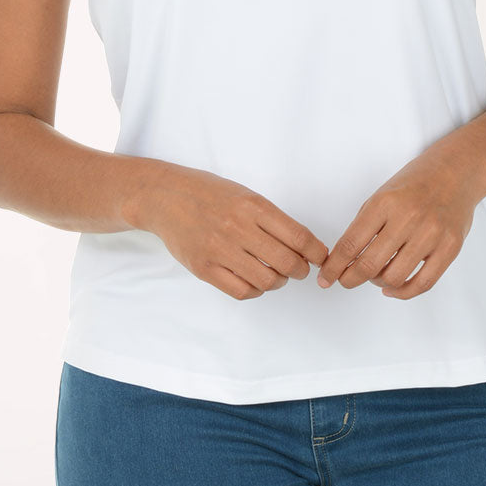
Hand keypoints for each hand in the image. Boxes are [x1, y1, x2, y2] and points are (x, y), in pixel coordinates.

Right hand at [145, 165, 329, 300]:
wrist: (166, 197)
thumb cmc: (209, 194)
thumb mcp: (245, 195)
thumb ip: (271, 219)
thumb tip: (302, 246)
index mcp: (253, 206)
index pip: (298, 236)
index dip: (315, 252)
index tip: (320, 257)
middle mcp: (238, 228)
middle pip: (286, 262)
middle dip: (301, 271)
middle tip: (300, 270)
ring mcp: (219, 250)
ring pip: (266, 281)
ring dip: (279, 282)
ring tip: (276, 275)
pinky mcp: (204, 268)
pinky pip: (241, 291)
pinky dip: (255, 291)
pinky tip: (255, 282)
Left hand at [316, 146, 481, 297]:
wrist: (456, 172)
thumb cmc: (414, 184)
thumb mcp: (382, 195)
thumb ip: (364, 226)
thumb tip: (343, 260)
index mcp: (384, 203)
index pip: (350, 244)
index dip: (333, 267)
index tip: (325, 278)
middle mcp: (408, 218)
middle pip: (369, 265)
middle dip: (350, 279)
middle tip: (345, 281)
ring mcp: (431, 234)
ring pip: (394, 277)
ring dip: (378, 284)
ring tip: (376, 278)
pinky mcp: (450, 247)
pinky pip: (423, 283)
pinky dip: (403, 292)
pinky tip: (393, 288)